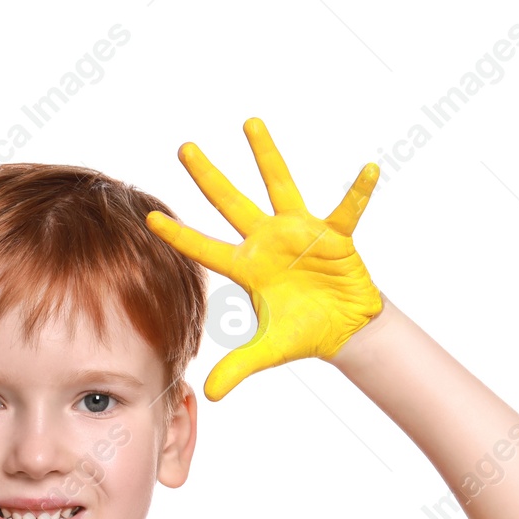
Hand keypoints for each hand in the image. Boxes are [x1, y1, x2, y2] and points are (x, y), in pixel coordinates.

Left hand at [146, 118, 380, 400]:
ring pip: (278, 185)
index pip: (204, 248)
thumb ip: (239, 367)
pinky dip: (359, 192)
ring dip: (265, 156)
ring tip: (249, 123)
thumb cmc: (302, 332)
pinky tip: (369, 170)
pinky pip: (348, 210)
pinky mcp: (334, 235)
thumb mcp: (268, 352)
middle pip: (229, 203)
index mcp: (247, 267)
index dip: (178, 235)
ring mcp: (299, 233)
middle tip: (182, 147)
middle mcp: (267, 242)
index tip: (149, 217)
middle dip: (207, 177)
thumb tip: (211, 394)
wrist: (342, 328)